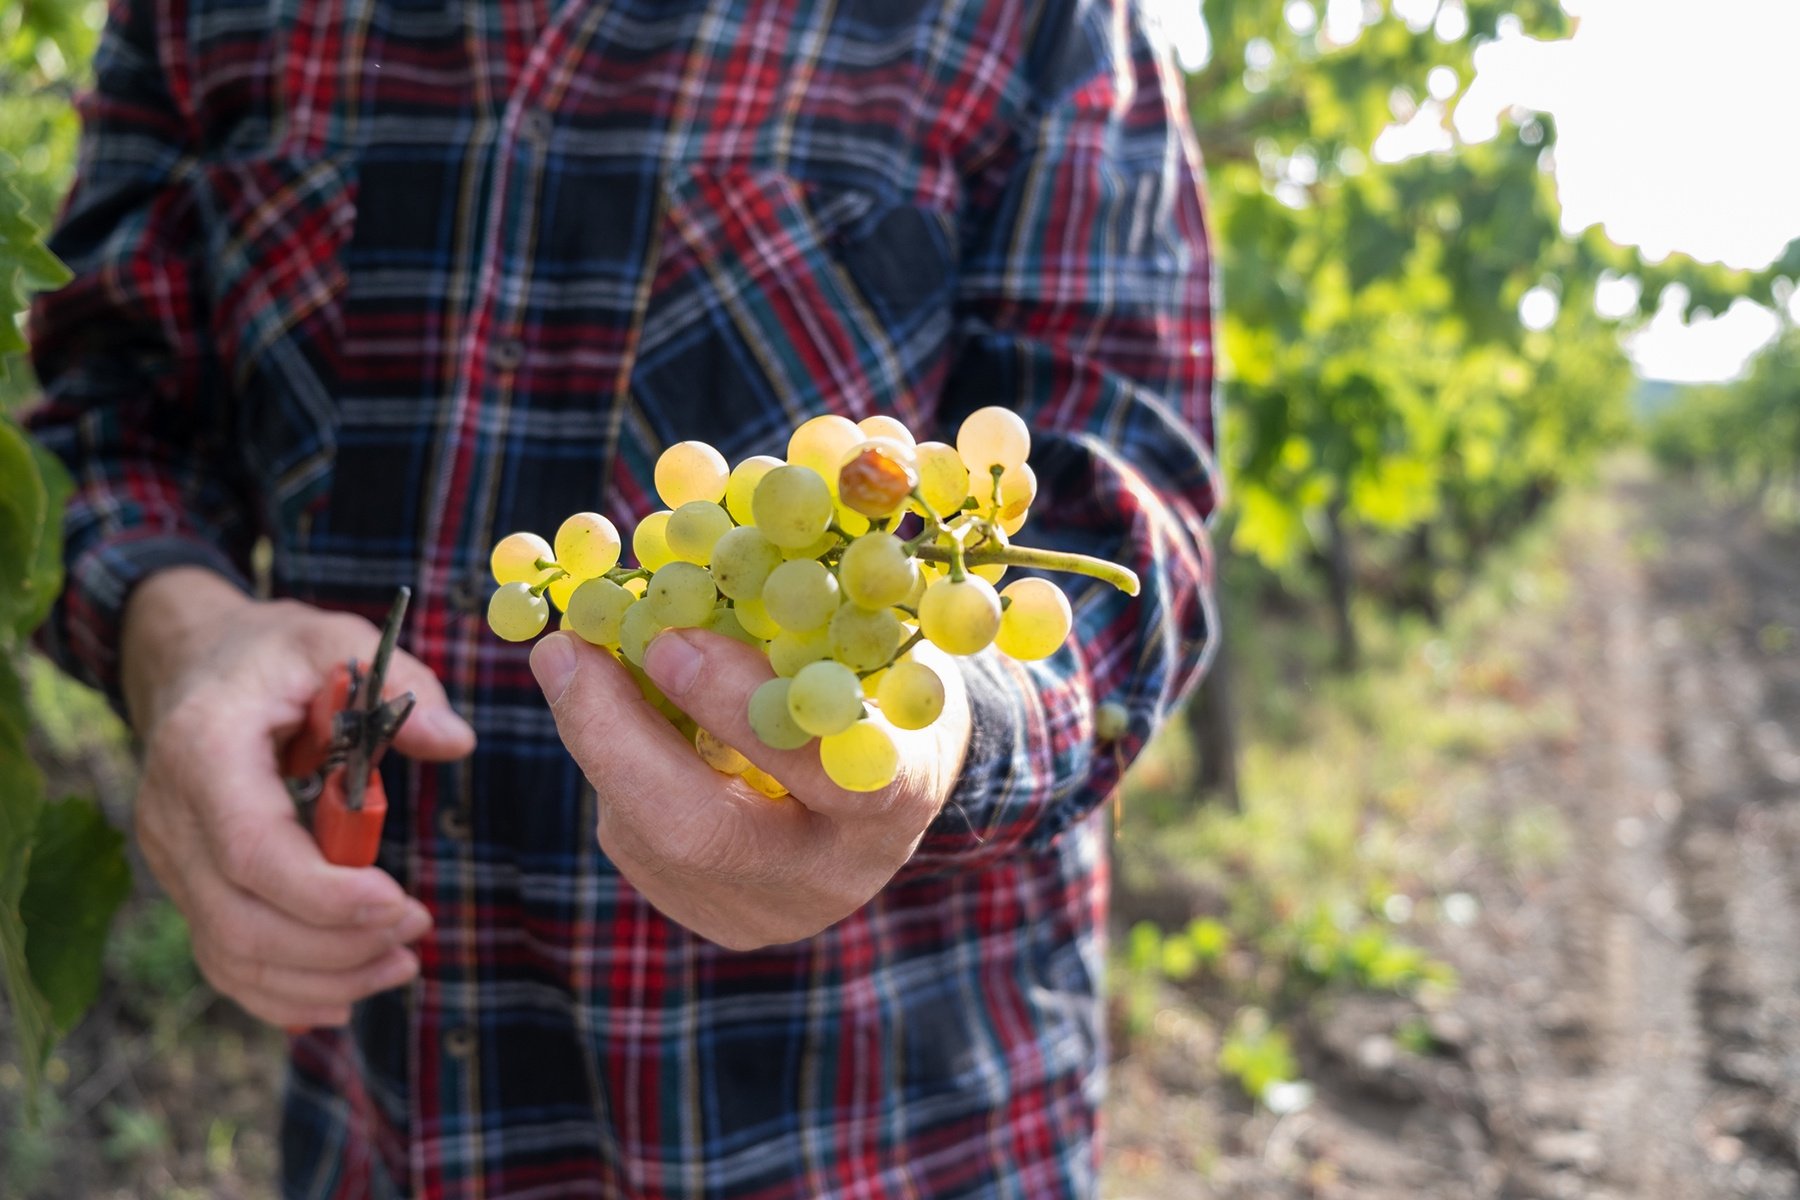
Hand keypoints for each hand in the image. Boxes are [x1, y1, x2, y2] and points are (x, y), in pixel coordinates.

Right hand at [121, 568, 476, 1026]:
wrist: (195, 664)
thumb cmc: (274, 656)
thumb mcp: (334, 639)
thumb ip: (398, 684)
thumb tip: (455, 740)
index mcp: (204, 750)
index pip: (251, 849)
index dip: (323, 893)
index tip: (400, 902)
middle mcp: (173, 817)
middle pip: (239, 922)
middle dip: (336, 945)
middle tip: (417, 929)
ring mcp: (174, 861)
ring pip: (232, 955)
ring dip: (322, 978)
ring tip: (402, 963)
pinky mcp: (189, 887)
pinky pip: (225, 963)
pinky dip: (286, 992)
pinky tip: (349, 992)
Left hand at [528, 627, 970, 950]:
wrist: (892, 785)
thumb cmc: (880, 679)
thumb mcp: (867, 635)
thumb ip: (804, 611)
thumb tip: (686, 558)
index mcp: (895, 794)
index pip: (819, 766)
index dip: (735, 708)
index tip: (668, 641)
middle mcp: (833, 871)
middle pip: (702, 830)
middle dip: (618, 736)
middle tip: (565, 651)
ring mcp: (766, 909)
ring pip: (647, 835)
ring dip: (601, 739)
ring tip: (582, 658)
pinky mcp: (709, 917)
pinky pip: (633, 839)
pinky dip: (612, 762)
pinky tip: (616, 713)